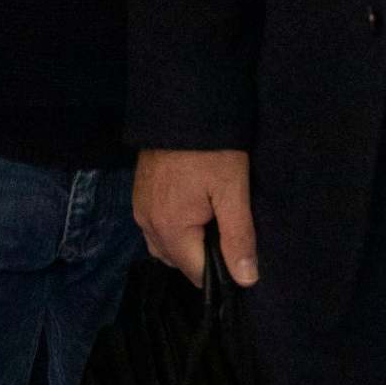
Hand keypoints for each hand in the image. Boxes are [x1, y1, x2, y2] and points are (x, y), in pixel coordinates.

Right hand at [134, 148, 258, 287]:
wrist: (182, 104)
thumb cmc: (211, 148)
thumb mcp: (232, 191)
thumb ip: (238, 237)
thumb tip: (246, 280)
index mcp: (168, 227)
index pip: (195, 273)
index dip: (222, 272)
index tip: (240, 255)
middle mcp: (146, 223)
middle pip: (177, 261)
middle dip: (203, 258)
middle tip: (229, 235)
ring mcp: (140, 207)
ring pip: (164, 245)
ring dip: (187, 244)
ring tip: (213, 223)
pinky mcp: (140, 193)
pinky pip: (156, 226)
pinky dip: (174, 228)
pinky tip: (195, 210)